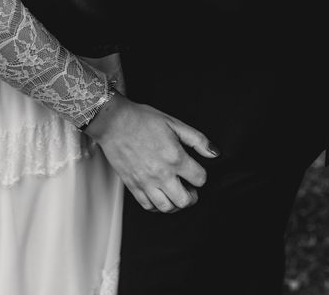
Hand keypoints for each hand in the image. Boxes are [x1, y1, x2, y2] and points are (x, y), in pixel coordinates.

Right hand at [85, 92, 219, 212]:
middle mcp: (161, 174)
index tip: (196, 171)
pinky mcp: (133, 185)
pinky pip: (148, 206)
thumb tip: (214, 152)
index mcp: (175, 157)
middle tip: (190, 189)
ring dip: (176, 204)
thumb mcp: (174, 123)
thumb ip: (197, 139)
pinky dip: (157, 206)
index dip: (201, 176)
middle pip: (185, 200)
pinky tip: (160, 196)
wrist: (114, 122)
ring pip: (167, 207)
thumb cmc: (141, 120)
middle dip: (192, 196)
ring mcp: (146, 182)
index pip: (200, 179)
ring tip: (176, 194)